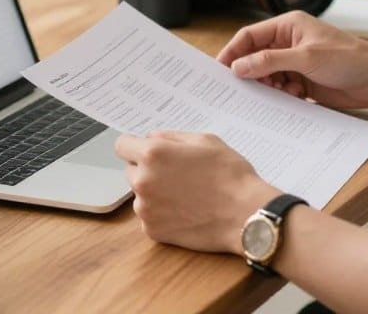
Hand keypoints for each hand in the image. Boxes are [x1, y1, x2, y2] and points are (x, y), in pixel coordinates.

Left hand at [115, 131, 278, 253]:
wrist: (246, 215)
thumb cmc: (230, 174)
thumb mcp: (205, 140)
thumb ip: (172, 136)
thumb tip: (151, 138)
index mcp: (153, 154)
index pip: (121, 145)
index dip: (135, 146)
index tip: (145, 151)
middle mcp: (143, 181)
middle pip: (131, 170)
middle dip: (147, 170)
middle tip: (176, 174)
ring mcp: (145, 209)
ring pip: (140, 195)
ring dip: (155, 193)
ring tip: (185, 195)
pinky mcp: (153, 231)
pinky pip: (150, 217)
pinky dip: (162, 214)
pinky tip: (186, 211)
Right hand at [215, 10, 367, 109]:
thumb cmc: (348, 58)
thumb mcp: (305, 58)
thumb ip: (269, 61)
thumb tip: (238, 67)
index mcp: (288, 26)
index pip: (250, 36)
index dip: (233, 52)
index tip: (219, 69)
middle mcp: (289, 43)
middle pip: (256, 57)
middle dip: (250, 73)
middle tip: (242, 90)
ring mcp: (296, 63)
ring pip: (267, 76)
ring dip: (268, 87)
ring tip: (279, 92)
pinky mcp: (304, 82)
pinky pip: (281, 89)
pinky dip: (282, 96)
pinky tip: (295, 98)